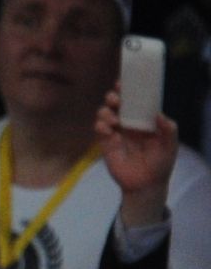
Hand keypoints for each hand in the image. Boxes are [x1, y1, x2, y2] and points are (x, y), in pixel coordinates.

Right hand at [97, 88, 177, 227]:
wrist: (146, 185)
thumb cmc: (160, 164)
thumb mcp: (170, 146)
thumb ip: (169, 130)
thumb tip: (159, 114)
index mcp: (143, 121)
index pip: (134, 101)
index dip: (128, 91)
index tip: (123, 84)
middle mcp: (128, 123)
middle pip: (116, 103)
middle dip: (113, 98)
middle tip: (116, 100)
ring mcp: (116, 132)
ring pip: (105, 113)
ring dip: (106, 112)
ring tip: (114, 120)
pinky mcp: (105, 142)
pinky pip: (99, 128)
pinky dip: (100, 125)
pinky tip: (108, 130)